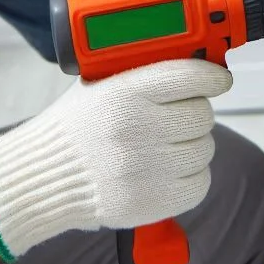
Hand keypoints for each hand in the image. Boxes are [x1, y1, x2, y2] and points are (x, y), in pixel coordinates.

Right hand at [0, 59, 232, 260]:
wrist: (45, 174)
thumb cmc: (76, 126)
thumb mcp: (99, 84)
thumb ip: (142, 73)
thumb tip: (193, 61)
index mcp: (125, 93)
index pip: (190, 76)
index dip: (211, 76)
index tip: (218, 78)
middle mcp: (138, 129)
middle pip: (202, 114)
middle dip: (193, 111)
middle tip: (177, 114)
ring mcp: (146, 169)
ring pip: (204, 149)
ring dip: (192, 144)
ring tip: (165, 144)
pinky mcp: (153, 203)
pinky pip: (199, 183)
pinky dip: (191, 176)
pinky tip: (168, 168)